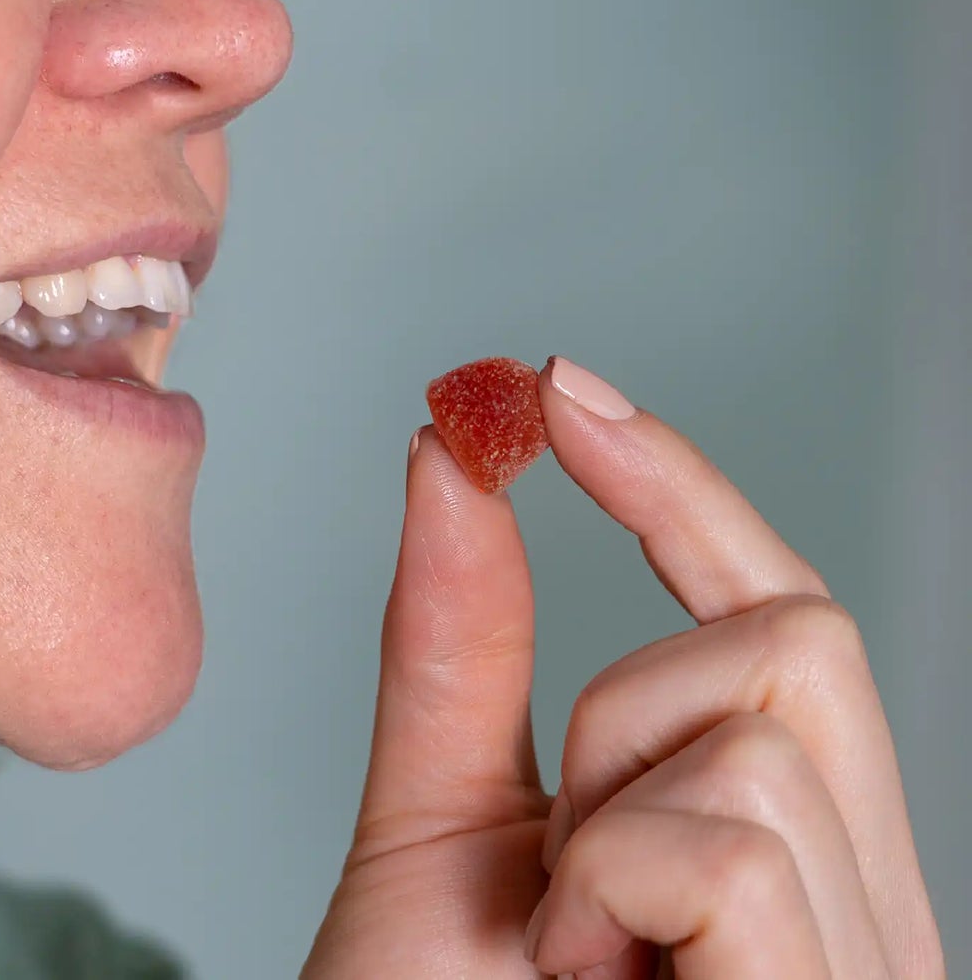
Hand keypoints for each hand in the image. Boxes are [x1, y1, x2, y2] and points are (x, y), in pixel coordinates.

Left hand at [301, 357, 943, 977]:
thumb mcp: (437, 836)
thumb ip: (458, 648)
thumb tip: (450, 451)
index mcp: (777, 853)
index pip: (776, 614)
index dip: (681, 481)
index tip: (561, 384)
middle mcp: (861, 901)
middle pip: (798, 631)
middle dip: (634, 693)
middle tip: (564, 852)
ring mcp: (870, 961)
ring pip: (761, 715)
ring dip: (608, 814)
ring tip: (576, 961)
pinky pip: (729, 842)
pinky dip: (619, 888)